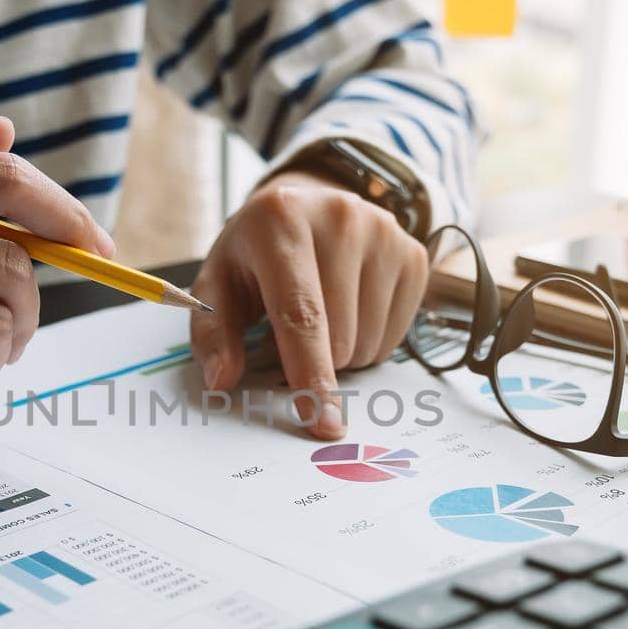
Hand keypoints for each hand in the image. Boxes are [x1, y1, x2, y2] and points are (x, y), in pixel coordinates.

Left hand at [190, 171, 428, 438]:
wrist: (305, 207)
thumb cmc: (256, 254)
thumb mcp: (218, 284)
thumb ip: (213, 334)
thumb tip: (222, 379)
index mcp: (281, 220)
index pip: (301, 313)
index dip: (310, 373)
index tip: (321, 421)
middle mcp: (341, 218)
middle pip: (340, 338)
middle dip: (315, 362)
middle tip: (290, 332)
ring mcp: (385, 233)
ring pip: (370, 342)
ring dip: (343, 353)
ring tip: (322, 315)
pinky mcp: (414, 254)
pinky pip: (396, 336)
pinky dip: (370, 341)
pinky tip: (351, 309)